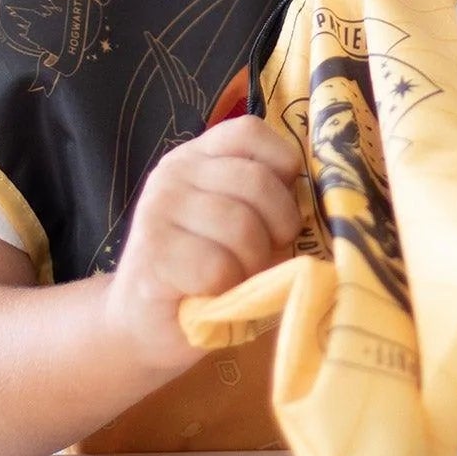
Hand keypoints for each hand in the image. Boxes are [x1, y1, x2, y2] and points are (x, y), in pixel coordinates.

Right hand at [104, 116, 302, 371]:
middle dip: (279, 227)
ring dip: (253, 264)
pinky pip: (217, 267)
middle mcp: (174, 173)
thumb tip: (313, 201)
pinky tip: (212, 295)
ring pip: (241, 226)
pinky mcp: (153, 254)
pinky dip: (228, 288)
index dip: (282, 165)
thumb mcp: (238, 224)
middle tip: (267, 256)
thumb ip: (266, 202)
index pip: (249, 132)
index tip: (286, 205)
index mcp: (197, 156)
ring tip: (238, 278)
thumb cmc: (205, 273)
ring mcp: (158, 210)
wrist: (143, 323)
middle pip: (256, 181)